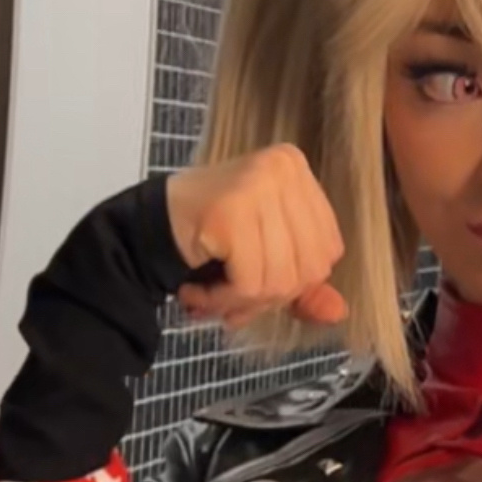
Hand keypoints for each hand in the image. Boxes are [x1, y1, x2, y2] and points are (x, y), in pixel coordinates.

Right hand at [166, 144, 346, 330]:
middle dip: (270, 298)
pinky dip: (223, 300)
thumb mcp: (265, 256)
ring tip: (210, 296)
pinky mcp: (231, 209)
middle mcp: (282, 169)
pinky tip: (197, 293)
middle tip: (231, 299)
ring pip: (280, 280)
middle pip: (309, 267)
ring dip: (241, 303)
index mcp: (297, 170)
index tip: (258, 287)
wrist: (142, 226)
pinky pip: (250, 282)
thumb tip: (338, 312)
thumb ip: (303, 285)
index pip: (328, 249)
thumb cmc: (207, 236)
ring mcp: (258, 184)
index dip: (296, 283)